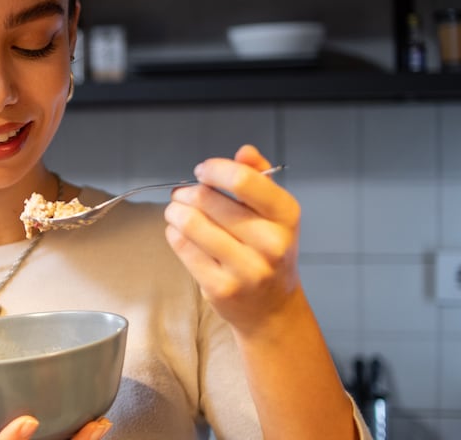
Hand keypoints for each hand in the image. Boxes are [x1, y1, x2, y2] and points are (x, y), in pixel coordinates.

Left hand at [163, 144, 301, 335]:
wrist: (272, 308)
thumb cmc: (268, 251)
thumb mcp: (274, 213)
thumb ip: (258, 176)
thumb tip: (244, 151)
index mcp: (286, 216)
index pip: (244, 180)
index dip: (214, 170)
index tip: (202, 171)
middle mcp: (271, 243)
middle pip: (208, 200)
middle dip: (188, 192)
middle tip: (183, 194)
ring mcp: (247, 269)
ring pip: (191, 223)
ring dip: (175, 211)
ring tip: (177, 211)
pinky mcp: (221, 288)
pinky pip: (183, 247)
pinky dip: (174, 234)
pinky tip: (180, 233)